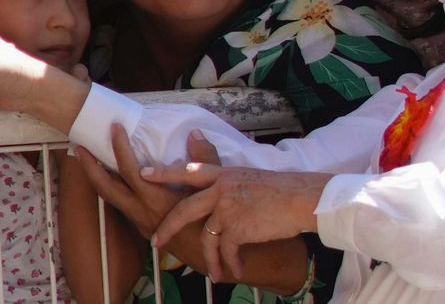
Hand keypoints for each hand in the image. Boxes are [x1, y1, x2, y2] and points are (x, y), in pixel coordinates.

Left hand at [71, 125, 218, 239]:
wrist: (212, 258)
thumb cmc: (213, 223)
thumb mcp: (215, 187)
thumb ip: (205, 158)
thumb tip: (195, 134)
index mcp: (157, 200)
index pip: (131, 171)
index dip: (120, 148)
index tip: (115, 127)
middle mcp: (142, 212)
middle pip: (106, 189)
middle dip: (89, 167)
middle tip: (79, 146)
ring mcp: (140, 222)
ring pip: (111, 199)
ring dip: (98, 178)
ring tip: (90, 159)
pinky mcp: (143, 228)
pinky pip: (122, 204)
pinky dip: (114, 188)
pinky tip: (118, 178)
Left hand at [146, 164, 328, 283]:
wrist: (301, 198)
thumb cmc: (285, 189)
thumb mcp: (253, 177)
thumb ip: (232, 180)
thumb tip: (223, 184)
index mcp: (225, 174)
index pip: (190, 171)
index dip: (165, 173)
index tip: (144, 174)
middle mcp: (221, 189)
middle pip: (185, 209)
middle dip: (168, 227)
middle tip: (156, 241)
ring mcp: (227, 209)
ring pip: (208, 238)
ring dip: (211, 260)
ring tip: (215, 273)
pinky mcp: (236, 227)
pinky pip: (226, 250)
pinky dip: (231, 263)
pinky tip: (236, 271)